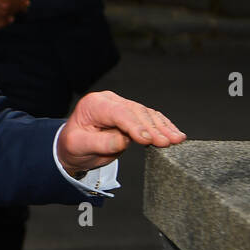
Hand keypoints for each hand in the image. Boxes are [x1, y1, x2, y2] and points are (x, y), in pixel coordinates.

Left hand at [57, 91, 185, 171]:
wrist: (72, 147)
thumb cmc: (73, 145)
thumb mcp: (79, 146)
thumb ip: (100, 143)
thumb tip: (123, 141)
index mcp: (94, 104)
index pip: (119, 113)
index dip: (135, 126)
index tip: (147, 139)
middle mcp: (109, 101)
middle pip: (136, 112)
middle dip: (153, 128)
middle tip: (167, 141)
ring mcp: (122, 106)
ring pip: (146, 114)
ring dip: (163, 127)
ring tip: (176, 139)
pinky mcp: (131, 115)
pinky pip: (150, 118)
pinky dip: (163, 126)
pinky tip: (174, 134)